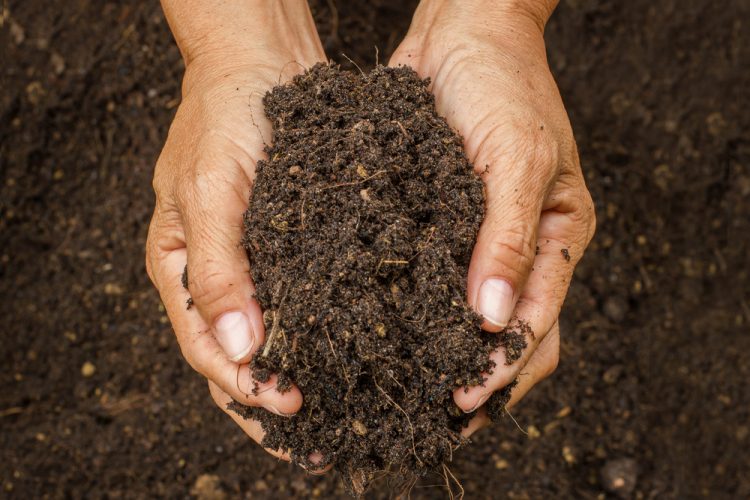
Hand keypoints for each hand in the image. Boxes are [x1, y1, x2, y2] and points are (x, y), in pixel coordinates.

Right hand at [146, 1, 325, 458]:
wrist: (259, 59)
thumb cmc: (224, 117)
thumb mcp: (211, 191)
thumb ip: (218, 273)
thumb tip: (240, 352)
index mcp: (178, 269)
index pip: (207, 350)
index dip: (247, 387)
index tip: (292, 409)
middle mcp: (215, 276)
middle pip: (238, 361)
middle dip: (272, 406)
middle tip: (316, 447)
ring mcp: (252, 264)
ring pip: (273, 341)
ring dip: (300, 380)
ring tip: (337, 421)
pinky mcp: (288, 247)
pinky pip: (302, 304)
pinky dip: (322, 336)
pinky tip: (353, 357)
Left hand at [389, 0, 594, 428]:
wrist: (463, 33)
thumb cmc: (504, 85)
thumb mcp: (520, 157)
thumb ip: (511, 238)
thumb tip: (497, 318)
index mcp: (559, 238)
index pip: (539, 324)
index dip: (503, 369)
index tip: (461, 403)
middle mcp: (520, 249)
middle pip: (508, 338)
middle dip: (476, 383)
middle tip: (429, 419)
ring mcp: (477, 241)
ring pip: (464, 320)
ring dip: (441, 359)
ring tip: (402, 396)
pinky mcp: (437, 226)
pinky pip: (428, 282)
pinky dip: (411, 315)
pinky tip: (379, 337)